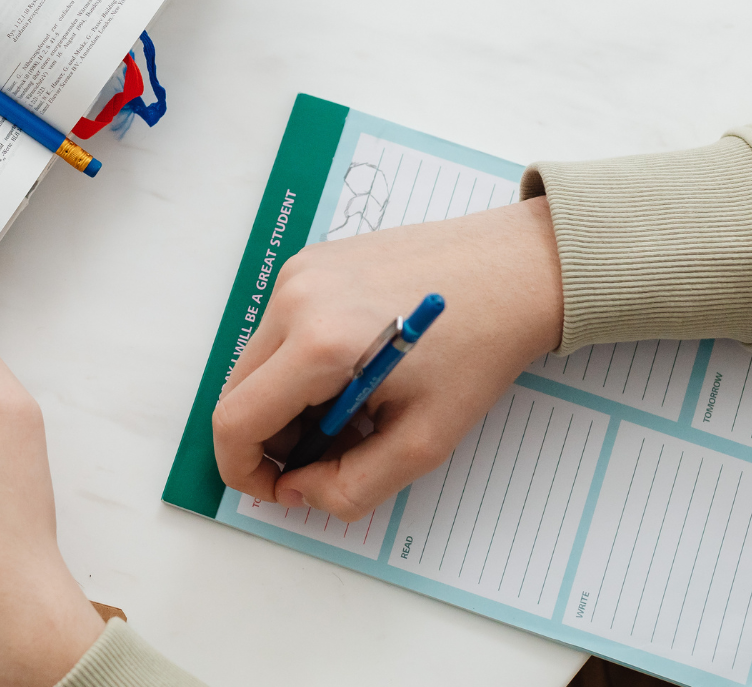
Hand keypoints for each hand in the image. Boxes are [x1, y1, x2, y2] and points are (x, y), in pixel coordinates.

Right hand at [211, 197, 563, 521]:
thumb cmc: (480, 350)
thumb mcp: (424, 441)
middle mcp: (294, 299)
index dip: (246, 470)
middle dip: (273, 439)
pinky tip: (355, 370)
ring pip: (257, 363)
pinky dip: (301, 364)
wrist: (515, 269)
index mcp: (318, 345)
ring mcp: (298, 273)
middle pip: (238, 392)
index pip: (236, 422)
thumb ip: (351, 486)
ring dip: (288, 402)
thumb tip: (300, 490)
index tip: (281, 489)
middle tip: (331, 453)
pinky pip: (279, 329)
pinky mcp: (310, 262)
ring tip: (354, 409)